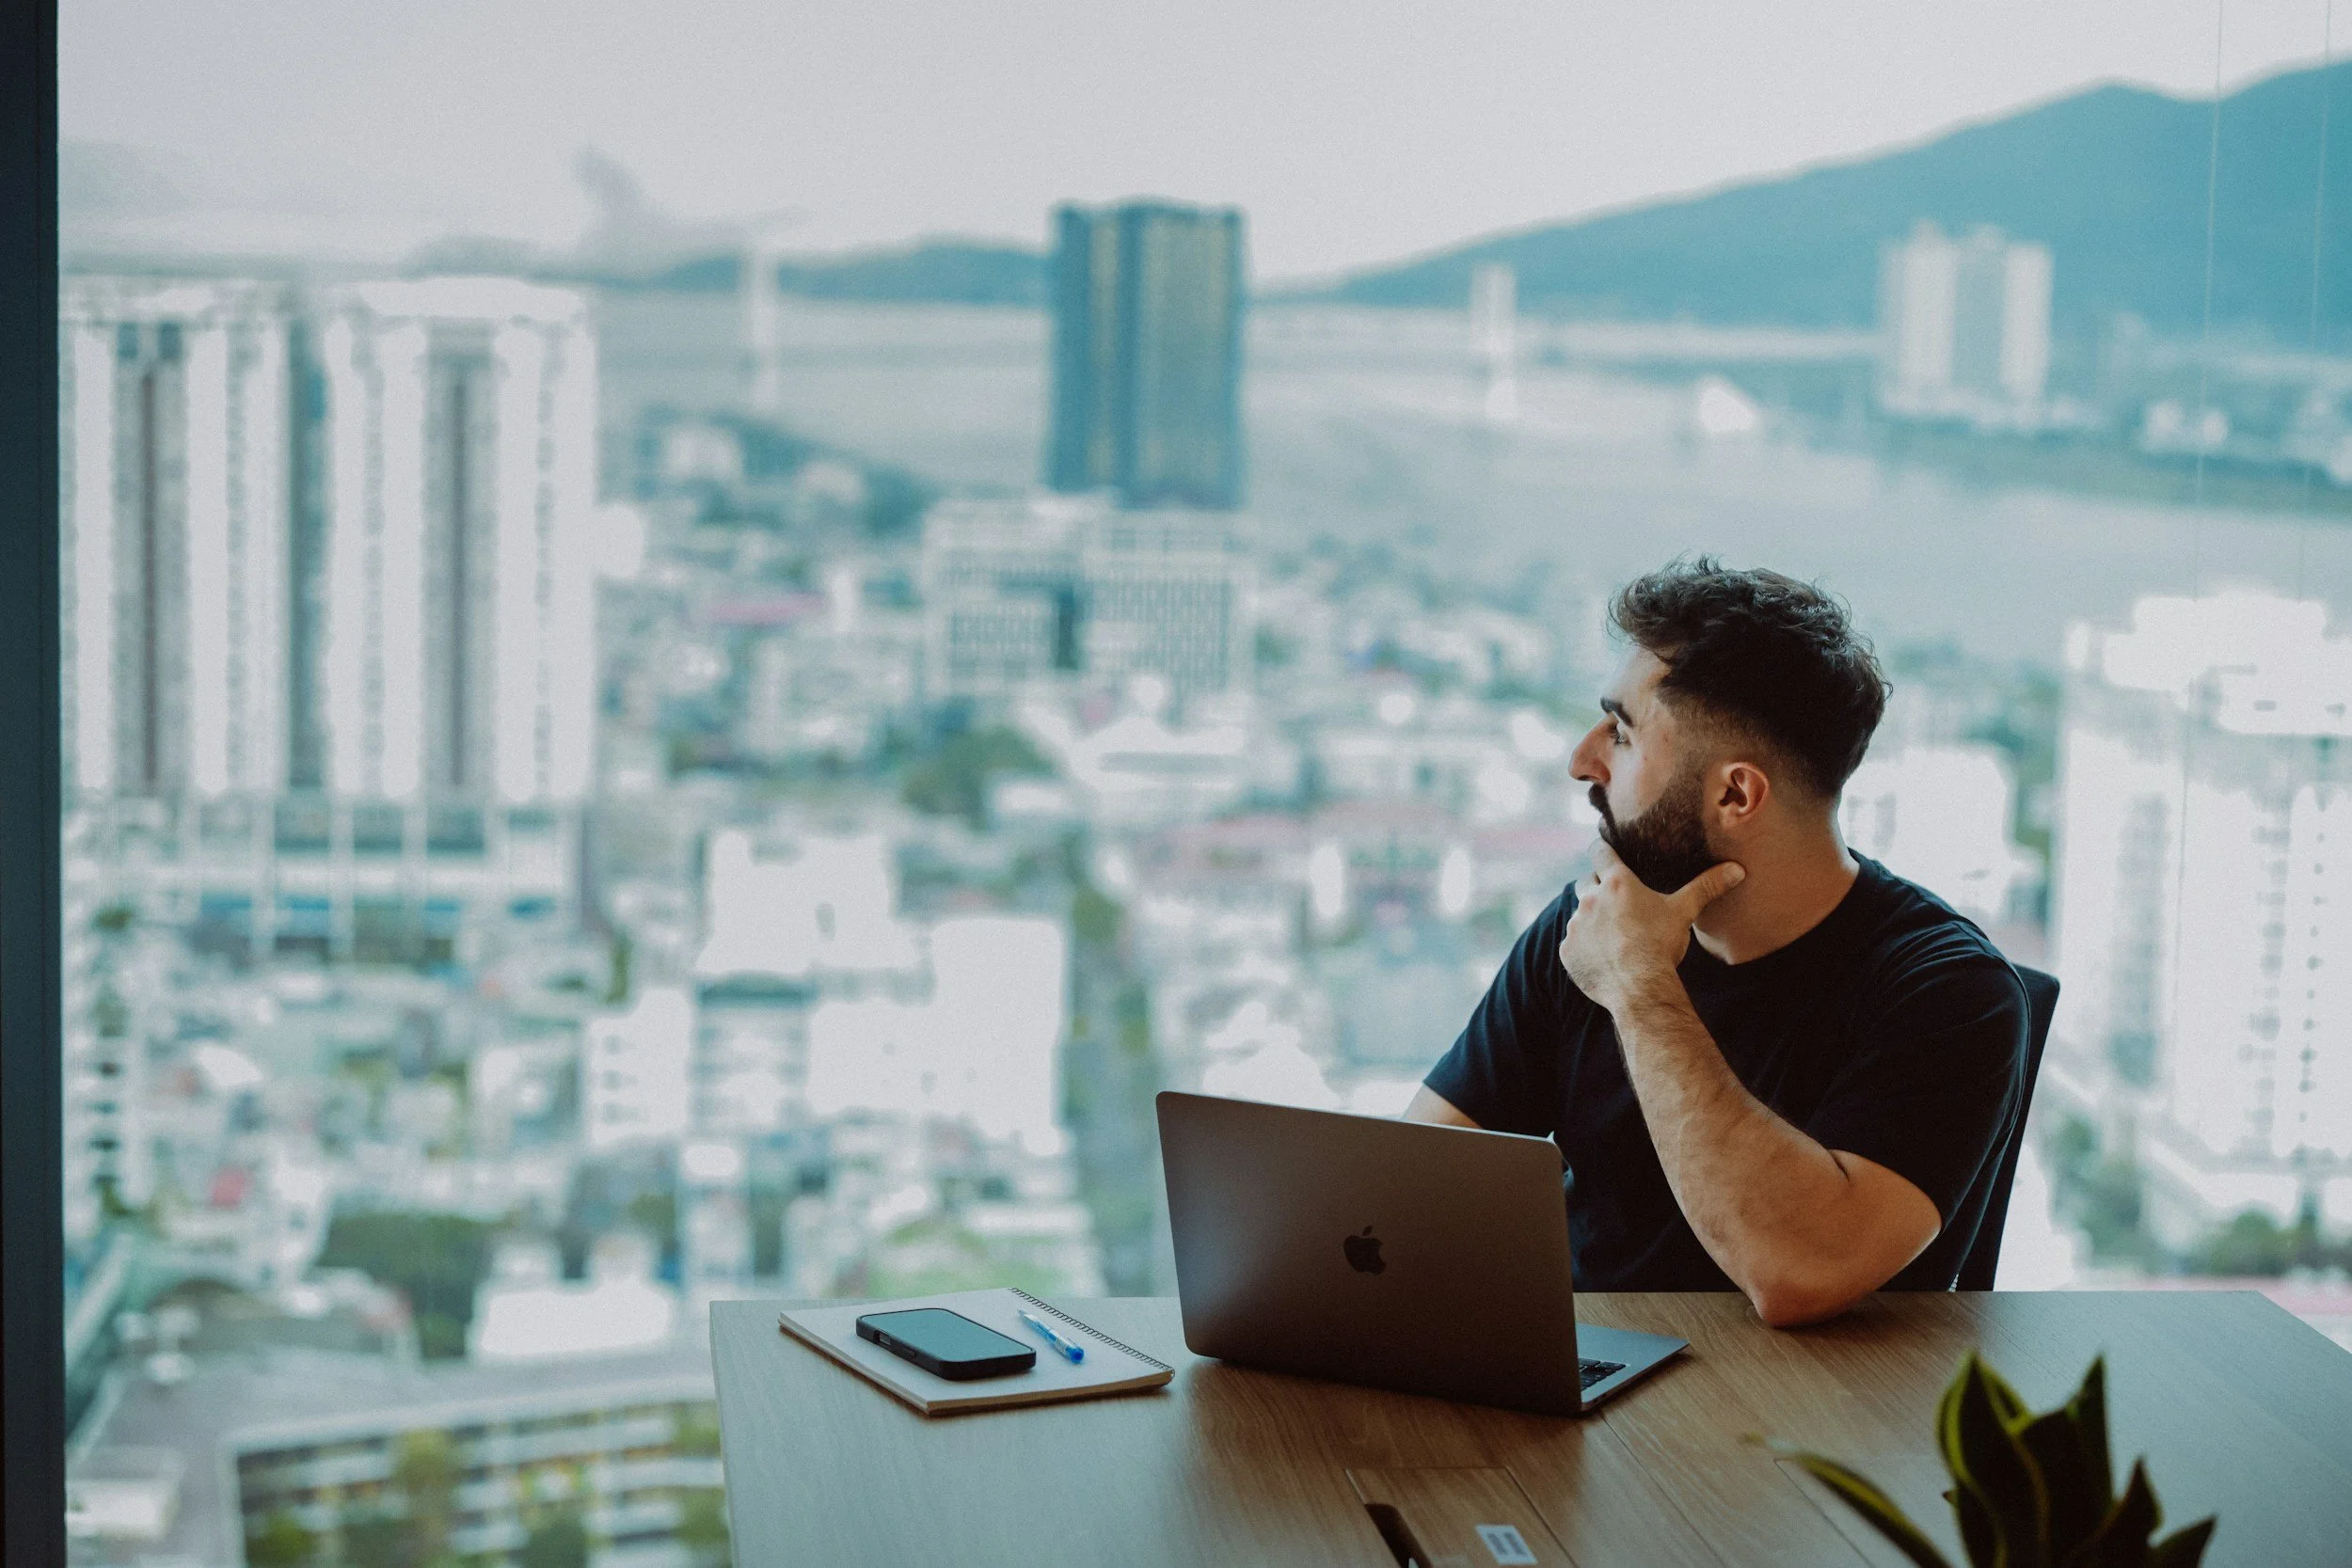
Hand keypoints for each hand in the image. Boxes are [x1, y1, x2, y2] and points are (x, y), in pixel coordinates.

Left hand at [1558, 841, 1745, 1014]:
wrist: (1640, 987)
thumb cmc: (1661, 944)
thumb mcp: (1684, 912)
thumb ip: (1706, 887)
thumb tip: (1737, 869)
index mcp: (1616, 883)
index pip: (1599, 851)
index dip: (1601, 848)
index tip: (1602, 848)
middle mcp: (1589, 899)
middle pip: (1586, 881)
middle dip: (1597, 887)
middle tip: (1615, 900)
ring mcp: (1575, 926)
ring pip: (1578, 914)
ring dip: (1591, 920)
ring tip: (1613, 935)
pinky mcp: (1567, 951)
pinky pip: (1573, 944)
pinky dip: (1585, 948)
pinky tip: (1604, 958)